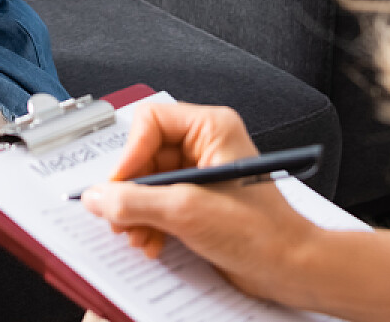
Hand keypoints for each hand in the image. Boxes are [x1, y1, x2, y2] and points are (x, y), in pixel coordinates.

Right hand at [78, 103, 316, 305]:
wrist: (290, 268)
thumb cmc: (263, 232)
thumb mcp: (187, 212)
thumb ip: (135, 202)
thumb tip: (98, 196)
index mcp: (211, 128)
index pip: (150, 122)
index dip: (129, 155)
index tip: (117, 186)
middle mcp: (206, 144)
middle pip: (145, 155)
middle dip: (132, 192)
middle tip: (120, 217)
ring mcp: (202, 173)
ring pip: (149, 182)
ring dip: (138, 212)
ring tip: (138, 235)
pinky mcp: (200, 200)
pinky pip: (160, 203)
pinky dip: (150, 223)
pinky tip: (152, 242)